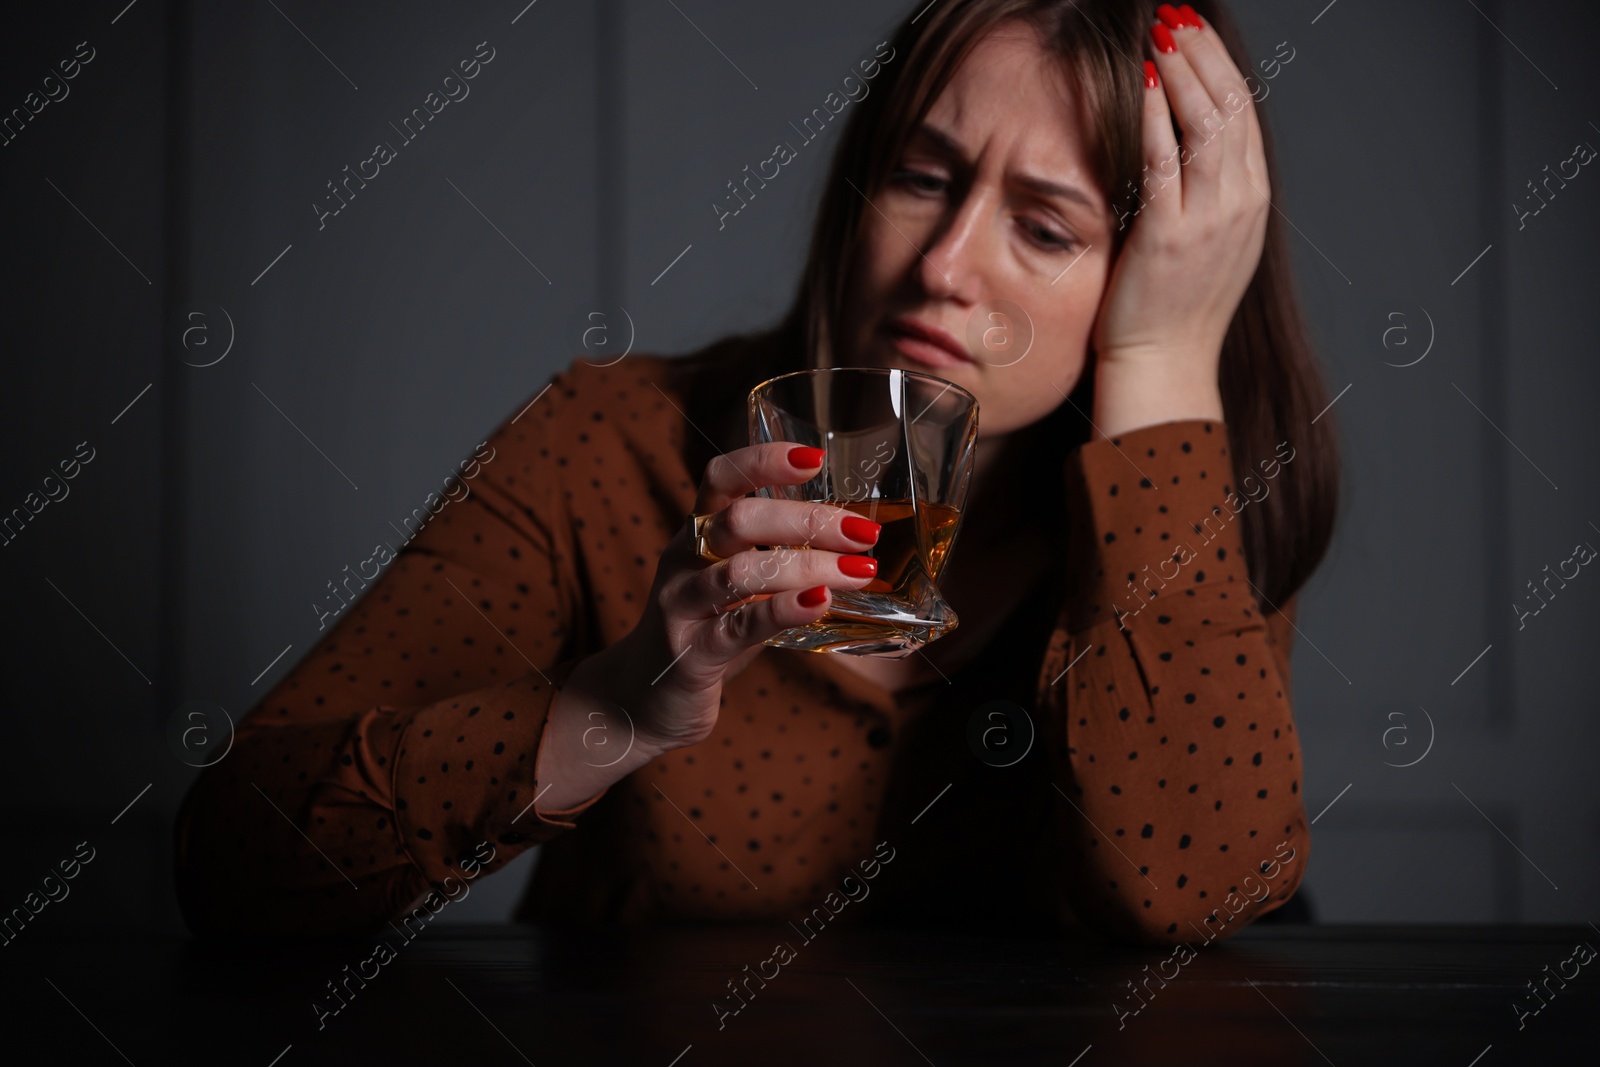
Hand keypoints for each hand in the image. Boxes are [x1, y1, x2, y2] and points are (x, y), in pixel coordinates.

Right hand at [593, 442, 882, 754]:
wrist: (643, 701)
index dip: (764, 461)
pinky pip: (740, 626)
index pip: (722, 479)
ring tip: (859, 571)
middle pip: (739, 520)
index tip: (816, 458)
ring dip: (807, 565)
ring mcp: (682, 605)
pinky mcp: (692, 653)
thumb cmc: (705, 634)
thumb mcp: (737, 587)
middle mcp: (684, 560)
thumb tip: (851, 545)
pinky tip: (820, 602)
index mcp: (697, 534)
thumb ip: (777, 561)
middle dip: (807, 520)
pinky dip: (784, 610)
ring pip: (740, 571)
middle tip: (863, 533)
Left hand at [1088, 5, 1268, 436]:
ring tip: (1159, 33)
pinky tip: (1135, 83)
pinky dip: (1151, 115)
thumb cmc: (1169, 313)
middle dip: (1202, 54)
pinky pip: (1164, 160)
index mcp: (1249, 202)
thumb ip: (1197, 194)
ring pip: (1207, 123)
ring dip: (1181, 71)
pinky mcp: (1171, 235)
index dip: (1218, 66)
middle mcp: (1240, 204)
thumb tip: (1177, 146)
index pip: (1242, 114)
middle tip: (1175, 16)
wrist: (1163, 371)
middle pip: (1231, 106)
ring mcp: (1210, 219)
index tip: (1192, 32)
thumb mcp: (1200, 243)